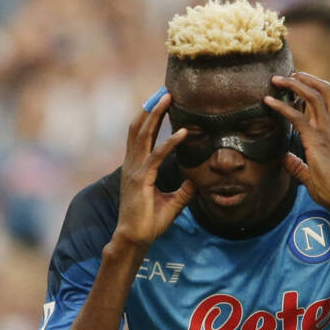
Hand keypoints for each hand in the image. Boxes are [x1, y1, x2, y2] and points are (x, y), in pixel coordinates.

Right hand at [114, 93, 195, 250]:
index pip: (143, 136)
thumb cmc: (148, 223)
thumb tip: (196, 182)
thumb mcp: (172, 204)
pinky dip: (171, 143)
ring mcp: (135, 170)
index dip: (151, 117)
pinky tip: (183, 132)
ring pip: (144, 135)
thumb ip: (183, 191)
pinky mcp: (141, 180)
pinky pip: (157, 156)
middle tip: (165, 90)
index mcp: (136, 167)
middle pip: (139, 128)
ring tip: (168, 98)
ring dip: (156, 114)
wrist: (134, 239)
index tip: (160, 100)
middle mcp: (133, 165)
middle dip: (151, 107)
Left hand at [264, 73, 329, 213]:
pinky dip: (281, 106)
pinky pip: (296, 116)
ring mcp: (326, 131)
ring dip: (293, 84)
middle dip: (304, 78)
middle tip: (286, 75)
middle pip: (323, 90)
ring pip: (312, 96)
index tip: (296, 83)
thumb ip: (298, 164)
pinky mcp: (316, 139)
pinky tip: (268, 101)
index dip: (312, 88)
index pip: (326, 100)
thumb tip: (285, 158)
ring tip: (276, 79)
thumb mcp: (311, 174)